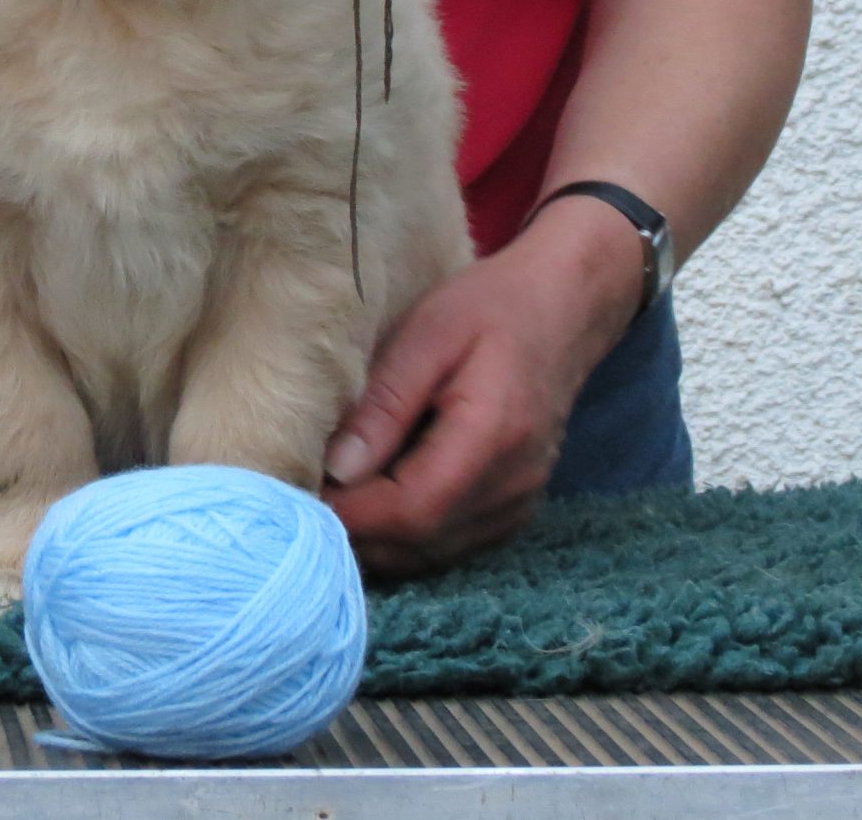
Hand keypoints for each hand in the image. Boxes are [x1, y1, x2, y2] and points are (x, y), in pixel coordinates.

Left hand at [320, 207, 642, 575]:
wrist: (564, 308)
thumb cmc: (492, 308)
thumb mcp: (427, 335)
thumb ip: (384, 404)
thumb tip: (336, 469)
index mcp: (494, 436)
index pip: (412, 510)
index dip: (350, 516)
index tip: (297, 498)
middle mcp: (514, 484)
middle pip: (421, 543)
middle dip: (355, 534)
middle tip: (299, 504)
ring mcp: (521, 501)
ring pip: (435, 554)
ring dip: (378, 541)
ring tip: (329, 501)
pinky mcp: (515, 506)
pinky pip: (453, 543)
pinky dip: (408, 535)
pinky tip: (374, 502)